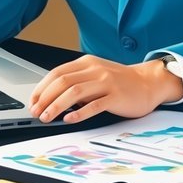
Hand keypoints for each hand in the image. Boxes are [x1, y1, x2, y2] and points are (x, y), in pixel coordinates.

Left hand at [29, 55, 182, 123]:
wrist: (149, 83)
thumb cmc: (121, 82)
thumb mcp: (97, 74)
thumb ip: (78, 81)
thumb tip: (53, 97)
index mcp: (87, 63)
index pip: (57, 73)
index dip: (42, 88)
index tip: (33, 101)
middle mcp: (95, 70)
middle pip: (62, 82)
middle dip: (45, 98)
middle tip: (36, 112)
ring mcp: (106, 82)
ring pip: (74, 92)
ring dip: (57, 106)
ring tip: (47, 117)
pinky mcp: (116, 96)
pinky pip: (94, 104)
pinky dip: (79, 113)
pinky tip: (69, 119)